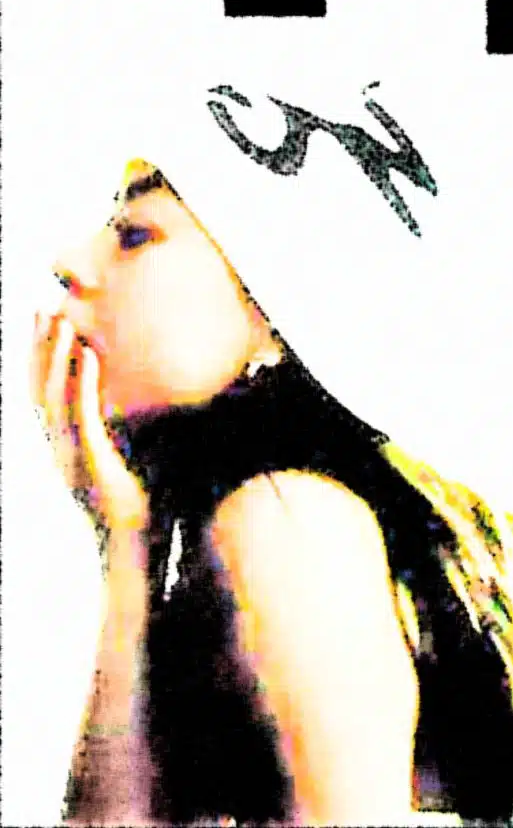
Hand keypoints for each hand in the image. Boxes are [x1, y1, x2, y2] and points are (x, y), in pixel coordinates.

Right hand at [30, 312, 149, 539]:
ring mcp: (72, 452)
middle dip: (38, 347)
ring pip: (55, 395)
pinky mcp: (91, 458)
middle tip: (40, 308)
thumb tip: (130, 414)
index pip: (44, 395)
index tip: (43, 324)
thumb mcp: (121, 464)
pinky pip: (82, 412)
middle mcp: (60, 447)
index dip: (39, 360)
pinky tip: (88, 354)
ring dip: (56, 355)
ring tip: (60, 319)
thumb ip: (118, 437)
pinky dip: (83, 381)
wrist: (130, 547)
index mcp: (65, 446)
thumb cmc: (132, 507)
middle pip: (40, 388)